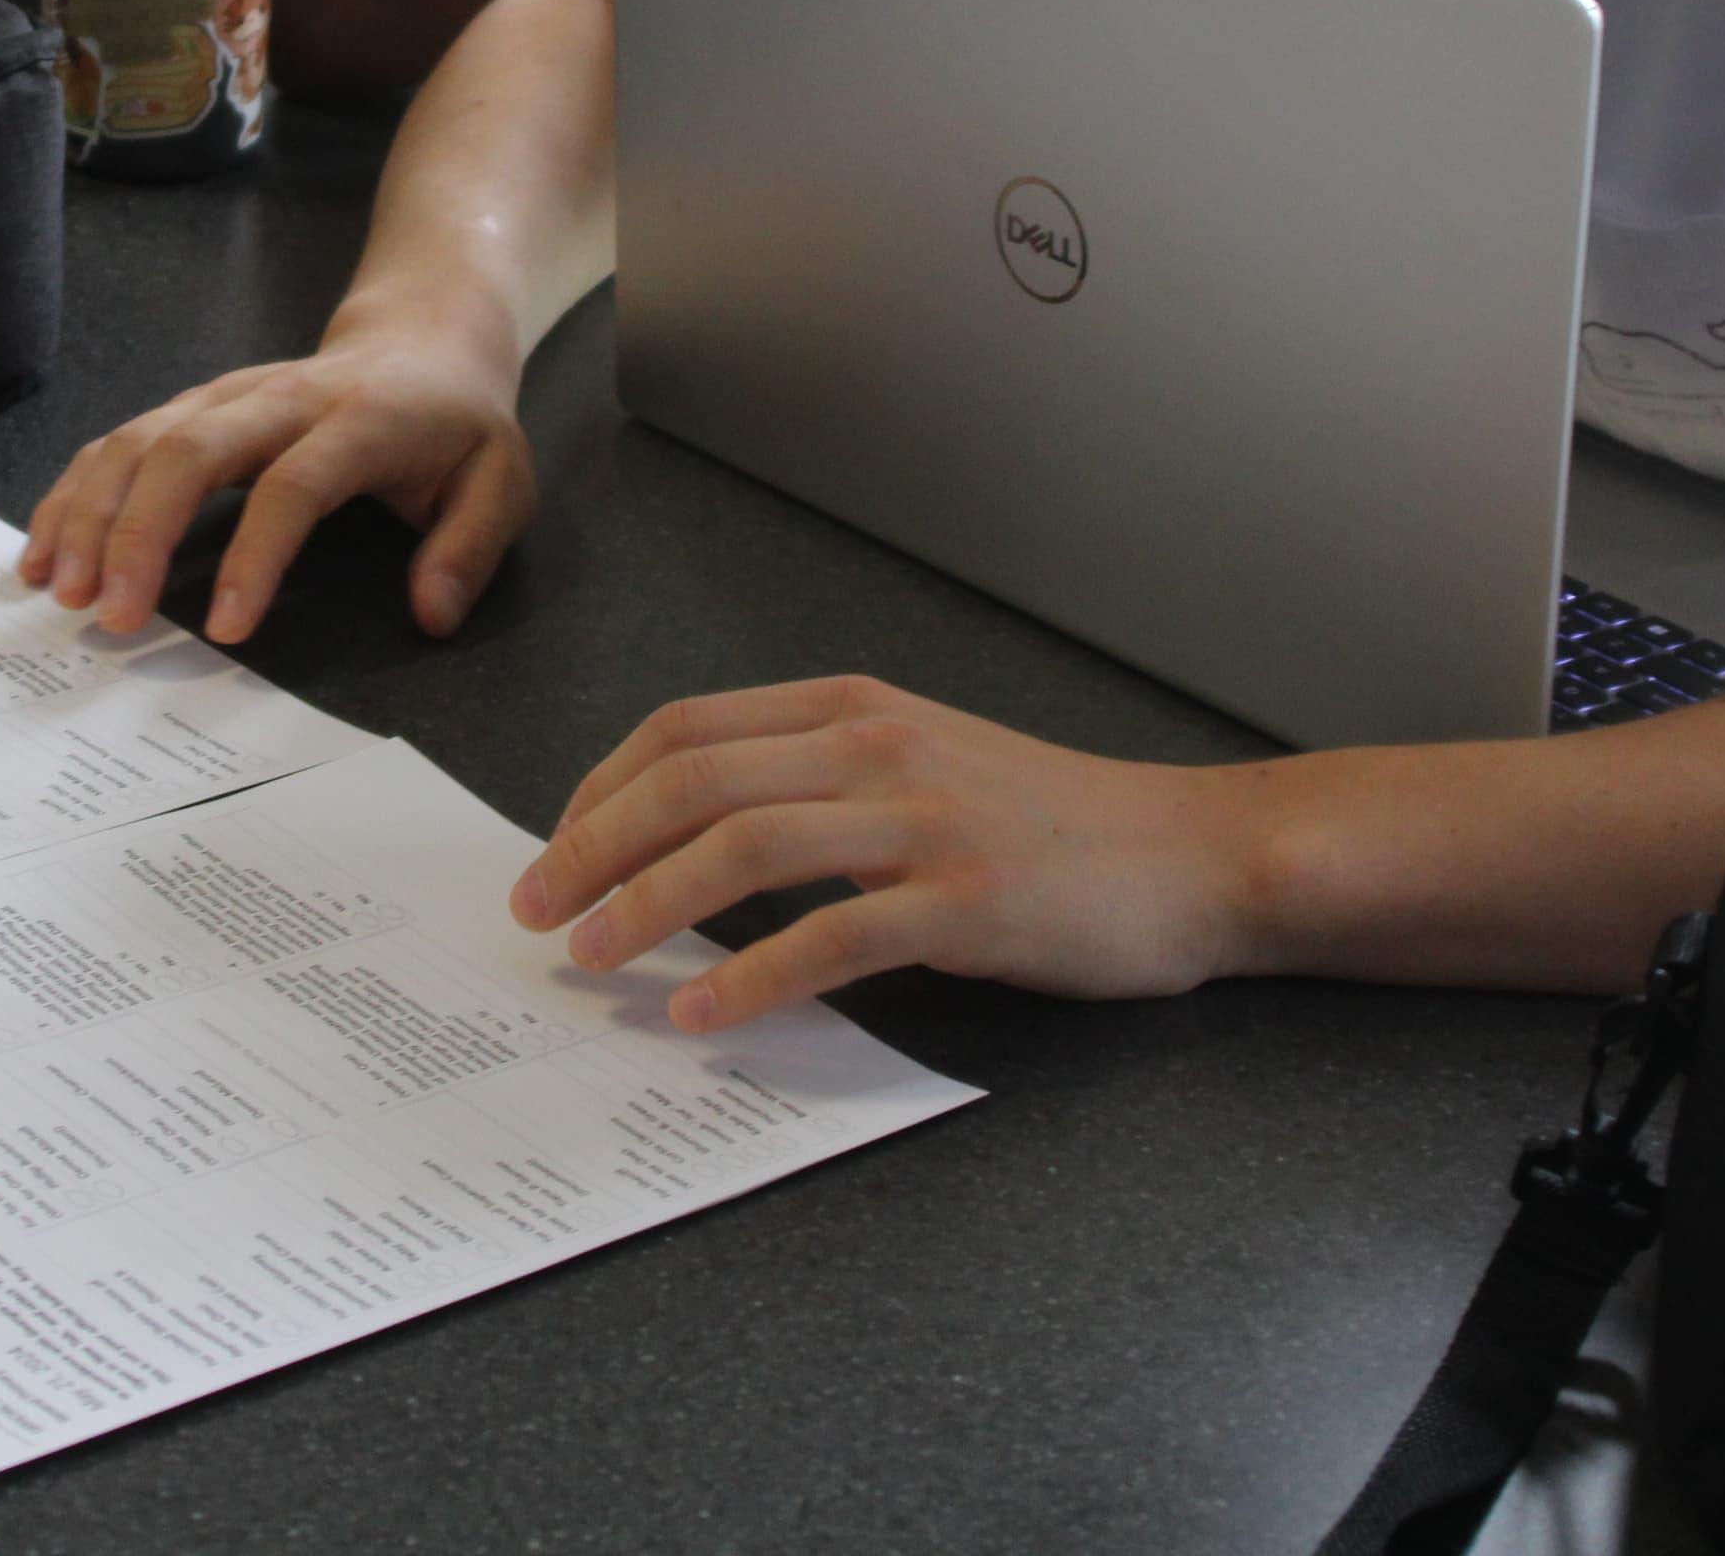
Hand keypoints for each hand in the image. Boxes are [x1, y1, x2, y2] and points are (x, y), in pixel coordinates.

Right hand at [18, 316, 538, 644]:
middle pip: (189, 449)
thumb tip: (430, 614)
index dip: (257, 554)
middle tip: (110, 615)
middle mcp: (279, 400)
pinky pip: (119, 441)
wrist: (421, 338)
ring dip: (90, 514)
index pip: (295, 484)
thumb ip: (470, 547)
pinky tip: (44, 550)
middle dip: (138, 532)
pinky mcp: (192, 405)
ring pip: (139, 440)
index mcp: (359, 422)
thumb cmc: (456, 424)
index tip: (229, 628)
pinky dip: (73, 492)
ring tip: (57, 590)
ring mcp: (226, 397)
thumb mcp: (501, 481)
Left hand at [509, 679, 1272, 1030]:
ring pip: (741, 846)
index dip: (600, 788)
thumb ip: (816, 779)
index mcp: (852, 707)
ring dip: (645, 906)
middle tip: (534, 911)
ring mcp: (922, 820)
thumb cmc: (1049, 822)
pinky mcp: (965, 902)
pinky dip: (750, 978)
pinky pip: (830, 937)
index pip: (685, 728)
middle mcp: (875, 746)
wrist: (1190, 854)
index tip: (554, 848)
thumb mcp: (920, 762)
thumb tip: (688, 835)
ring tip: (591, 959)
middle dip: (590, 847)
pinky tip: (702, 1016)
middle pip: (690, 780)